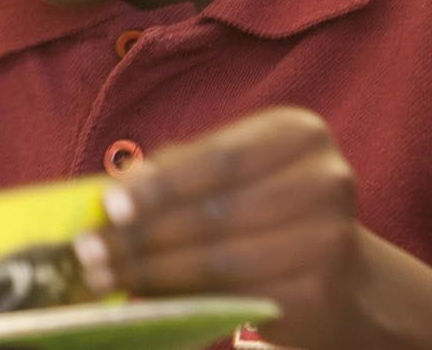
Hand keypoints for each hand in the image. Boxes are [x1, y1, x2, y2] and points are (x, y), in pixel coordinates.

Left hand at [73, 108, 367, 349]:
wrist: (343, 275)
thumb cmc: (266, 207)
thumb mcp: (229, 173)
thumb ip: (176, 171)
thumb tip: (115, 190)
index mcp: (298, 133)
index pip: (217, 159)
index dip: (159, 185)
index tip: (107, 205)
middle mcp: (325, 179)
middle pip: (215, 212)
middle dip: (142, 235)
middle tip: (88, 251)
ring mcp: (331, 240)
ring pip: (221, 260)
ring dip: (152, 272)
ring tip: (104, 276)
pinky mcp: (322, 294)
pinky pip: (237, 297)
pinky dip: (183, 299)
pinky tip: (145, 297)